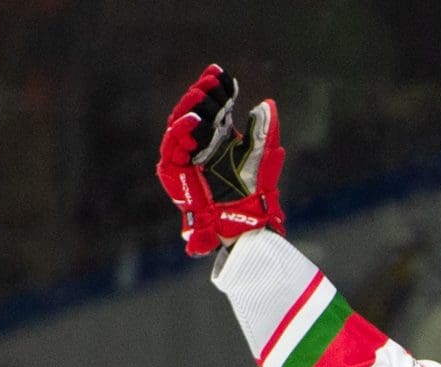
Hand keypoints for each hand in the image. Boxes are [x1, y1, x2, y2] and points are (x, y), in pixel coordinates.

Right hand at [157, 66, 284, 255]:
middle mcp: (201, 142)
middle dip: (202, 94)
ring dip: (189, 107)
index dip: (216, 88)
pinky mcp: (174, 170)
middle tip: (210, 81)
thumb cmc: (254, 190)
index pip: (214, 106)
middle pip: (195, 111)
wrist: (246, 219)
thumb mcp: (263, 155)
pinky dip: (182, 130)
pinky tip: (195, 118)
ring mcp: (185, 156)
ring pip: (180, 124)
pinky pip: (173, 146)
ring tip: (201, 94)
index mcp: (219, 136)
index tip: (220, 73)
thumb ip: (265, 130)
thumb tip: (267, 103)